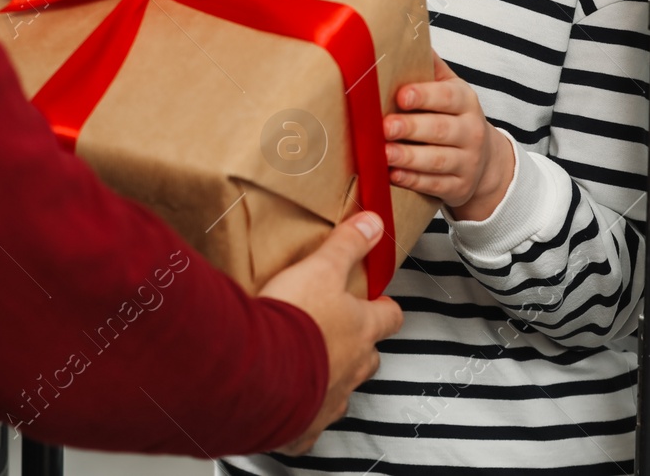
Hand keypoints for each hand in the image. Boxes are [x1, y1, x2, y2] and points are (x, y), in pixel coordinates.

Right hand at [259, 210, 404, 454]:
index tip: (380, 303)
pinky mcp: (304, 424)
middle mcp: (352, 367)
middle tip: (337, 332)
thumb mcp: (320, 268)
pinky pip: (308, 426)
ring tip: (305, 365)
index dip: (386, 308)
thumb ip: (347, 245)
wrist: (259, 369)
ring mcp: (330, 399)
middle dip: (358, 346)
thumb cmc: (292, 320)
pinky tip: (284, 406)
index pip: (389, 317)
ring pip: (341, 390)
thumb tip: (374, 223)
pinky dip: (300, 416)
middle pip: (369, 357)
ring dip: (329, 378)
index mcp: (361, 330)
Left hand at [384, 48, 513, 221]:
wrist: (486, 160)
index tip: (402, 95)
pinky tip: (394, 175)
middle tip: (385, 126)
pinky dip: (414, 181)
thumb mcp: (450, 88)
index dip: (425, 96)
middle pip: (441, 129)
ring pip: (437, 160)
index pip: (448, 97)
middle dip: (412, 128)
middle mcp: (470, 131)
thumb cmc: (455, 117)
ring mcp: (467, 162)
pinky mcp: (459, 187)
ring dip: (409, 157)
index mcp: (465, 101)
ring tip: (384, 153)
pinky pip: (435, 185)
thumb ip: (430, 67)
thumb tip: (408, 34)